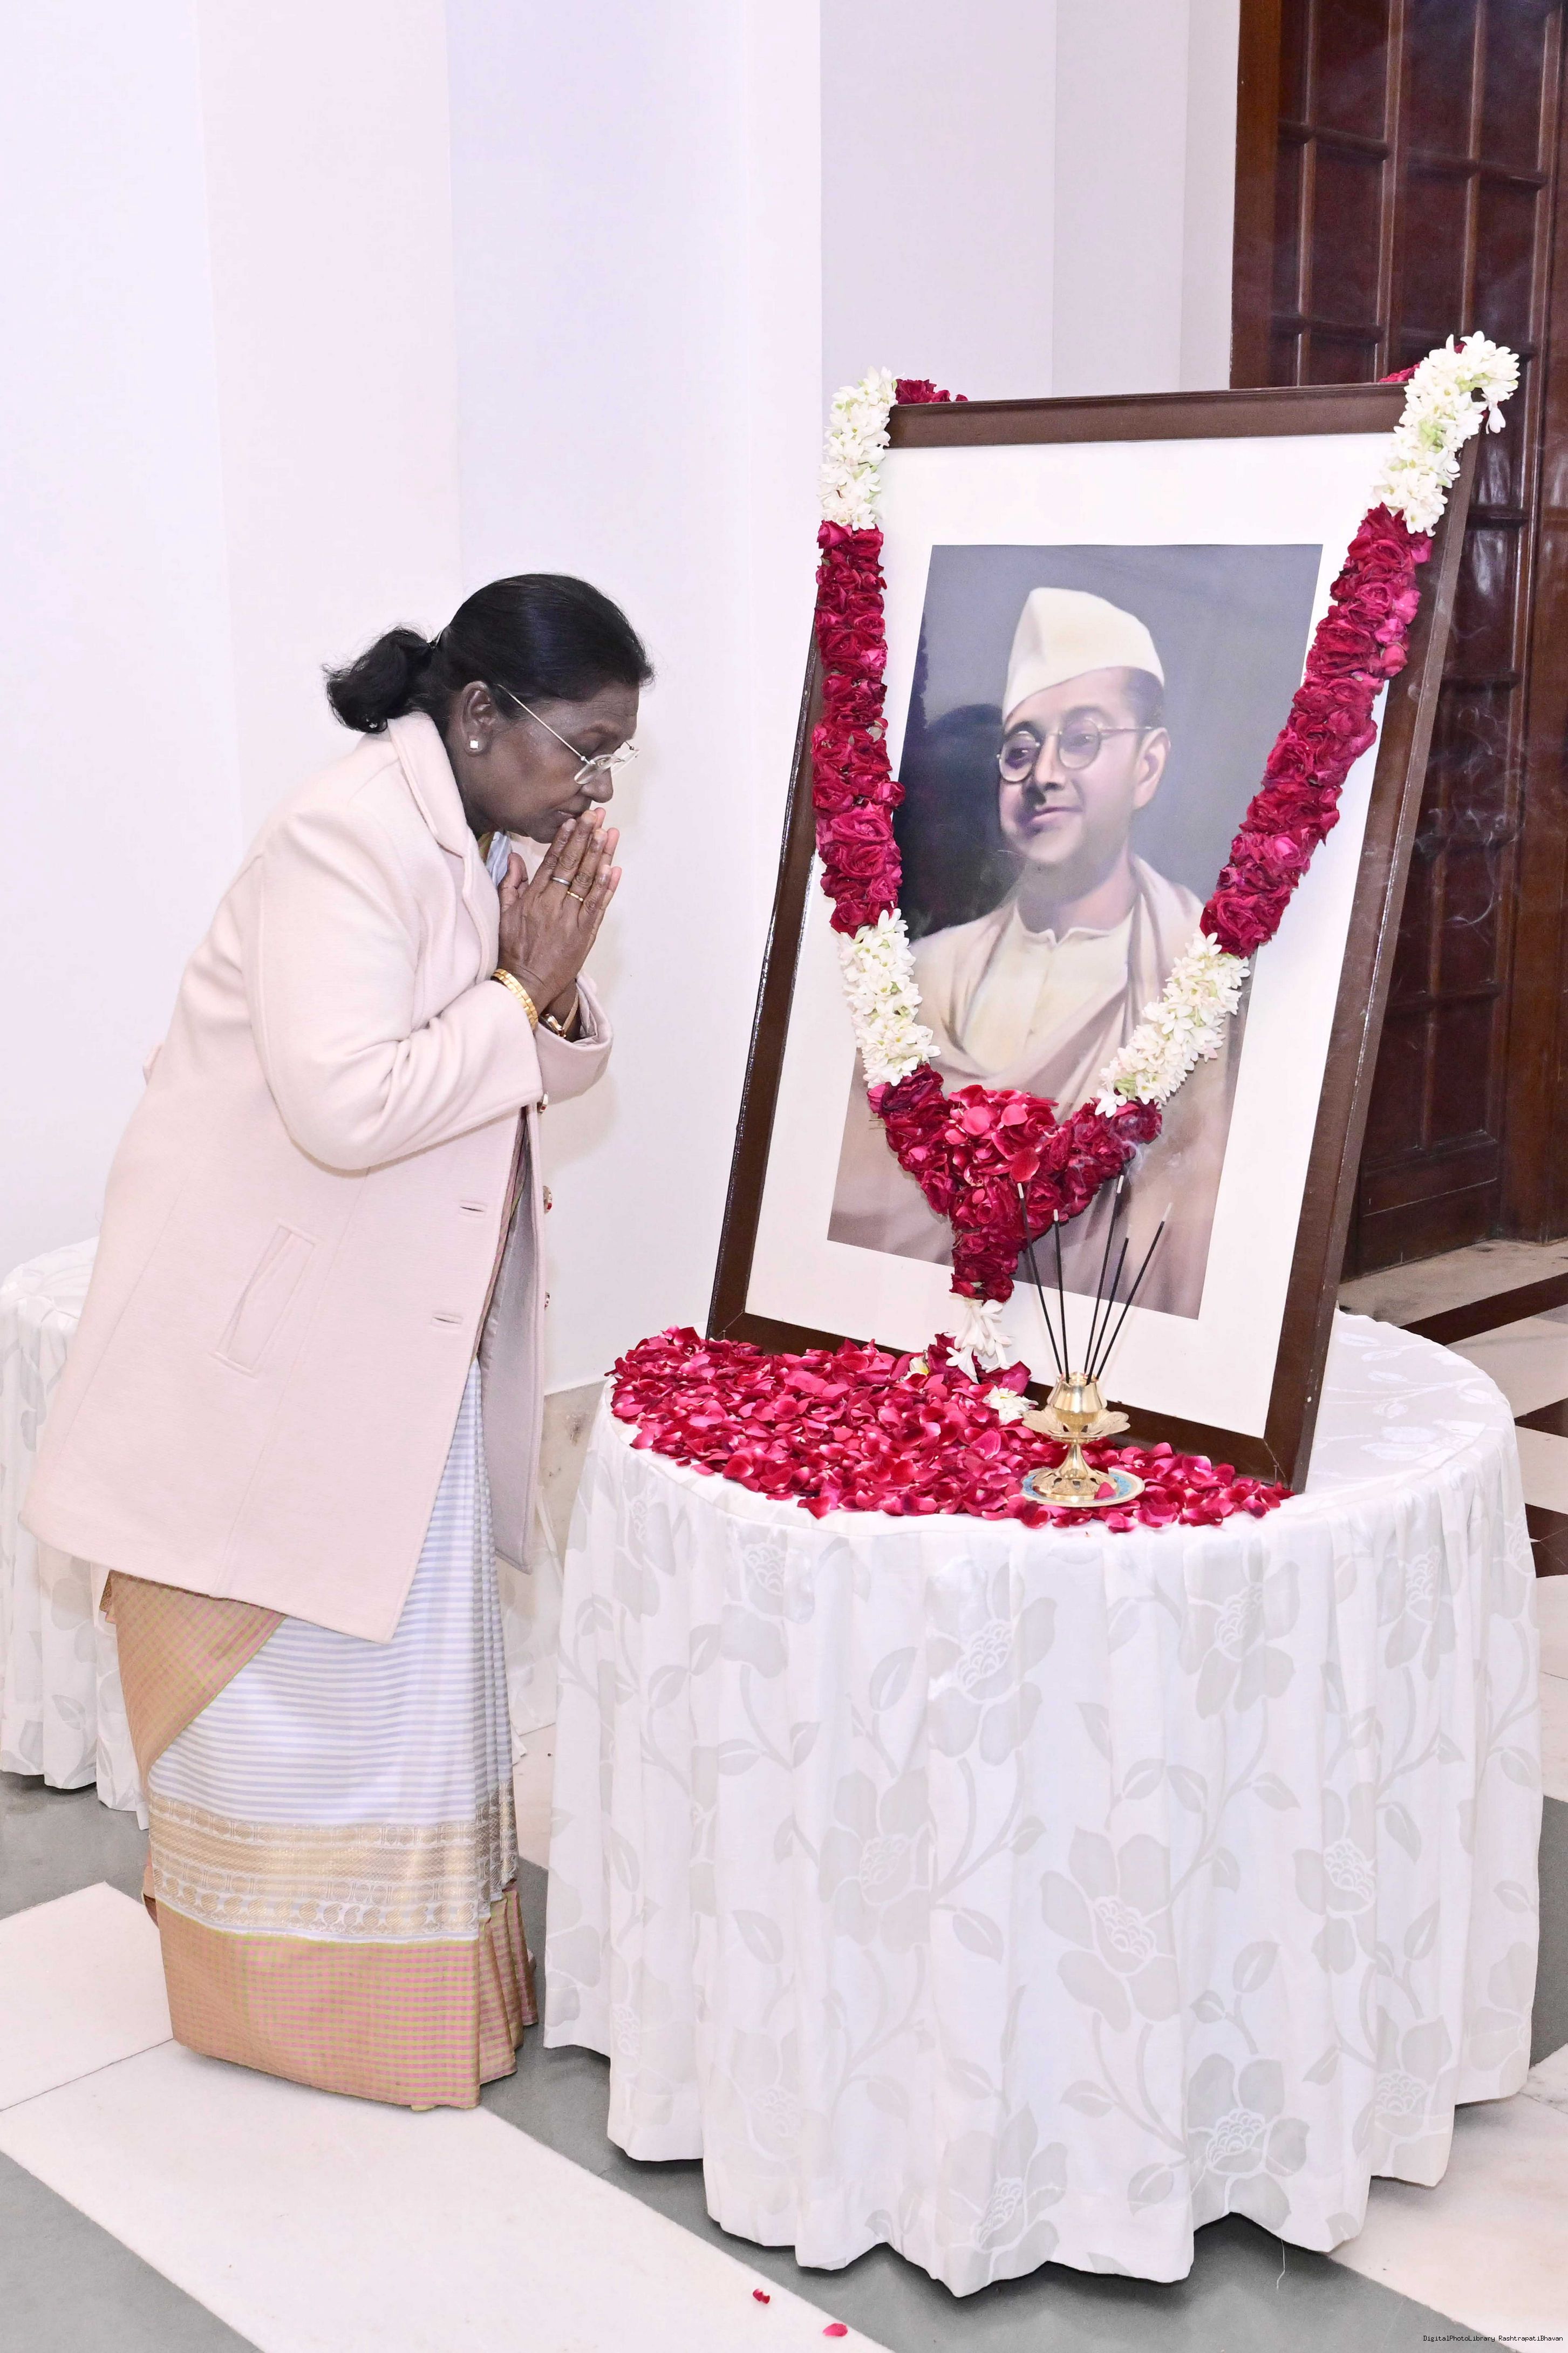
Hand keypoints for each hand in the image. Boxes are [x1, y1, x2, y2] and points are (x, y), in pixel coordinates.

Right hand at [497, 811, 620, 1015]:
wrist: (526, 983)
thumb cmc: (514, 950)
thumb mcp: (504, 914)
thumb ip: (510, 883)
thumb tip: (515, 858)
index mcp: (533, 898)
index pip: (552, 862)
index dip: (564, 839)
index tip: (574, 820)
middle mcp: (553, 905)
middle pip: (573, 865)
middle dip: (585, 838)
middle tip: (596, 816)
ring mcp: (570, 919)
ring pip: (588, 882)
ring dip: (600, 855)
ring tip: (609, 833)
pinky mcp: (584, 935)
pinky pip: (598, 906)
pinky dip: (607, 887)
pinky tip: (614, 868)